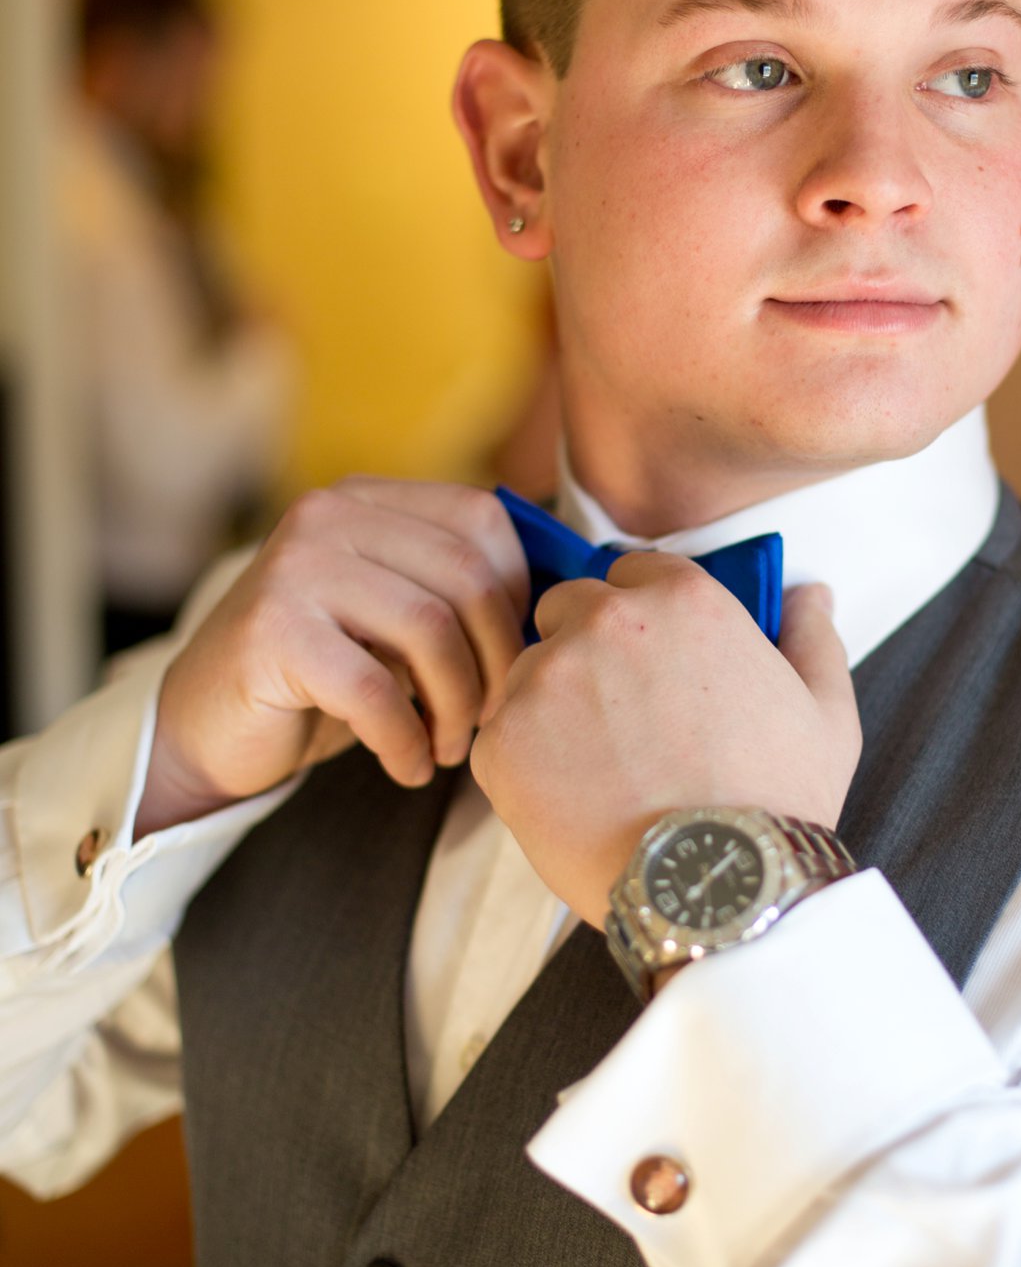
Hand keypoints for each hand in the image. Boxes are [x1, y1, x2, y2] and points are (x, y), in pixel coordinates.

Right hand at [139, 480, 529, 836]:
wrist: (208, 726)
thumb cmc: (329, 676)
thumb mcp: (403, 622)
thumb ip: (462, 596)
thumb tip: (565, 611)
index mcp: (369, 499)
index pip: (483, 522)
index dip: (518, 597)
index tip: (520, 661)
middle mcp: (329, 515)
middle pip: (467, 576)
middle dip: (499, 662)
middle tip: (495, 720)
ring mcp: (294, 565)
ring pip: (431, 630)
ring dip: (458, 706)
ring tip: (449, 747)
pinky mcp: (272, 630)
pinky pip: (377, 689)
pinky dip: (406, 740)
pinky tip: (408, 766)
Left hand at [468, 552, 860, 926]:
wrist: (716, 889)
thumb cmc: (776, 800)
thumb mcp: (825, 712)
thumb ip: (812, 637)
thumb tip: (811, 594)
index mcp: (683, 599)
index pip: (634, 569)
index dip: (642, 610)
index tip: (651, 653)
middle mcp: (607, 621)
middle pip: (568, 606)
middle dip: (587, 644)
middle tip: (620, 711)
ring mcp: (546, 679)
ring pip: (529, 670)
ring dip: (552, 701)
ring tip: (598, 765)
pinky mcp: (502, 740)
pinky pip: (500, 734)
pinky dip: (526, 760)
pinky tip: (574, 798)